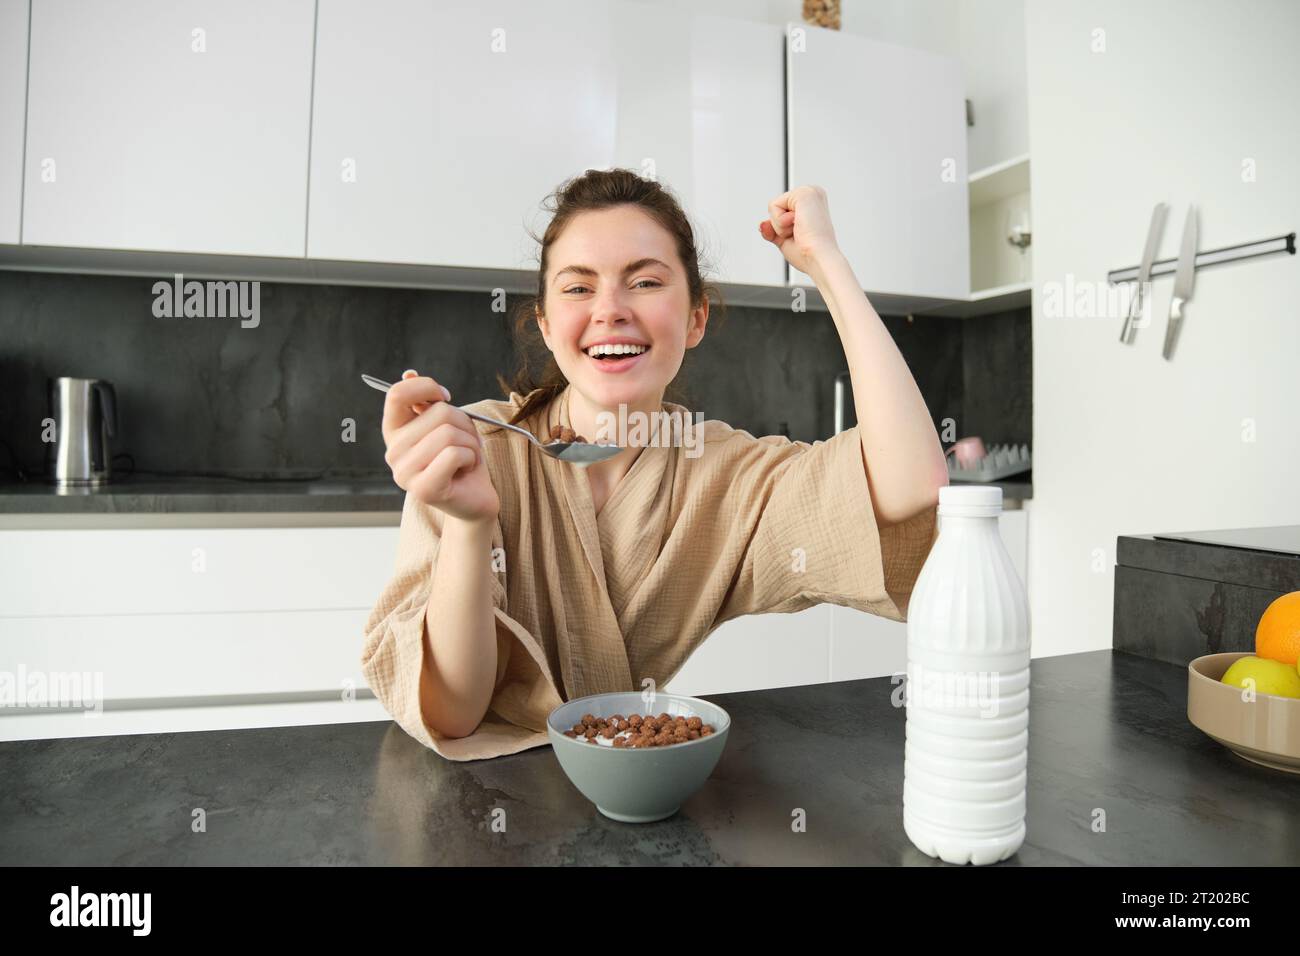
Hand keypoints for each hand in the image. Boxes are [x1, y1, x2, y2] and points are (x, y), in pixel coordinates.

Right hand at [381, 370, 499, 523]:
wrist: (475, 499)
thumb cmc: (461, 459)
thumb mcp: (446, 425)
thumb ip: (427, 402)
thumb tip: (409, 373)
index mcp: (394, 432)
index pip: (397, 394)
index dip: (427, 387)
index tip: (445, 398)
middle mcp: (393, 452)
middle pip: (436, 412)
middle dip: (464, 423)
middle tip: (465, 442)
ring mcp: (404, 473)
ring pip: (448, 433)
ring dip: (470, 443)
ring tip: (466, 458)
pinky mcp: (423, 489)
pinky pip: (454, 454)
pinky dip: (471, 458)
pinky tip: (465, 471)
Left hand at [758, 185, 841, 275]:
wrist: (819, 259)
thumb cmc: (809, 255)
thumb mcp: (785, 240)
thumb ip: (773, 230)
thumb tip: (762, 224)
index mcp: (812, 205)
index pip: (781, 211)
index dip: (781, 229)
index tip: (800, 236)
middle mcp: (812, 195)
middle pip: (776, 208)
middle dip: (780, 227)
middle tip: (800, 234)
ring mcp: (809, 191)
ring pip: (773, 207)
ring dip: (781, 226)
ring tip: (800, 230)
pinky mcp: (803, 193)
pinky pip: (773, 206)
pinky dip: (780, 223)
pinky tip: (798, 225)